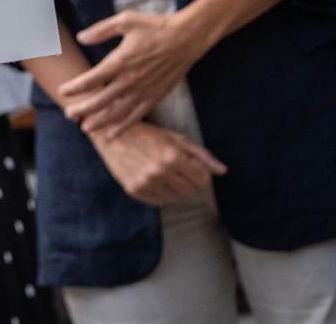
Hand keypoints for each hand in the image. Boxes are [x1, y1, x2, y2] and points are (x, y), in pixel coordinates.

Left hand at [64, 12, 211, 139]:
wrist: (186, 38)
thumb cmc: (155, 26)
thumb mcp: (126, 20)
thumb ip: (101, 30)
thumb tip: (81, 37)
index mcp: (120, 61)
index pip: (91, 79)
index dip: (75, 87)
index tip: (63, 91)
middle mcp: (129, 80)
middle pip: (100, 100)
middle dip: (82, 109)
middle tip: (68, 115)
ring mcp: (143, 91)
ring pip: (117, 112)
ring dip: (100, 121)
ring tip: (85, 128)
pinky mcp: (155, 96)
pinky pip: (136, 115)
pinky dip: (123, 126)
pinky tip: (113, 133)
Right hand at [90, 122, 226, 206]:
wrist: (112, 135)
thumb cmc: (147, 134)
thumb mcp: (176, 138)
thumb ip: (201, 155)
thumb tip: (223, 171)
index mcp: (173, 156)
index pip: (202, 179)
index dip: (200, 173)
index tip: (191, 166)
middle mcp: (160, 171)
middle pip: (191, 190)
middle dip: (188, 180)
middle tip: (176, 168)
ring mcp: (146, 183)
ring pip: (176, 198)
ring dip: (175, 188)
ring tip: (164, 173)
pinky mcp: (134, 191)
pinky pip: (159, 202)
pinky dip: (161, 193)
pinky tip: (153, 178)